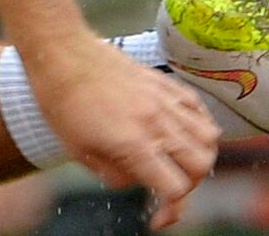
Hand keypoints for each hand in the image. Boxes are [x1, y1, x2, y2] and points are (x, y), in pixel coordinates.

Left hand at [22, 32, 219, 217]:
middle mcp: (156, 123)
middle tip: (166, 185)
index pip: (175, 188)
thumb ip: (113, 174)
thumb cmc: (60, 100)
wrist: (60, 50)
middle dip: (189, 185)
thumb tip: (138, 181)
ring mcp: (164, 101)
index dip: (171, 210)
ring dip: (199, 157)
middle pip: (200, 167)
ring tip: (177, 160)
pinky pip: (200, 109)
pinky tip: (182, 132)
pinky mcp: (165, 83)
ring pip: (208, 139)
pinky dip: (200, 126)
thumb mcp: (77, 150)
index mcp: (133, 143)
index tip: (158, 217)